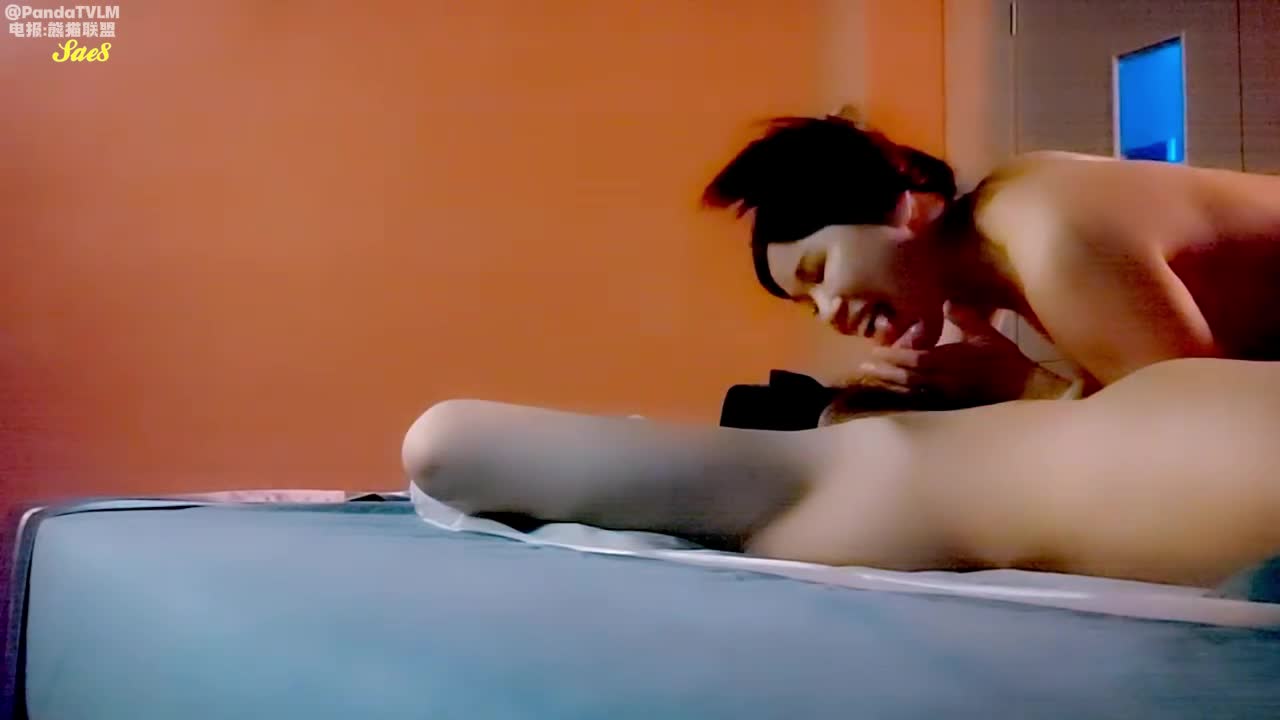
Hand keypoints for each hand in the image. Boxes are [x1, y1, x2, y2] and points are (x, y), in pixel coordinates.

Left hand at [846, 303, 1045, 403]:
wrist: (1024, 389)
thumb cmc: (1005, 360)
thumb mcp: (987, 334)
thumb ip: (965, 318)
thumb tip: (947, 302)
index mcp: (952, 361)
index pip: (915, 360)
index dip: (893, 357)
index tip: (874, 353)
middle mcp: (945, 381)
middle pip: (907, 379)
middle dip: (883, 373)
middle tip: (862, 369)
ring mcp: (946, 397)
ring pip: (911, 393)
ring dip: (889, 387)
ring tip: (870, 382)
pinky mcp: (950, 408)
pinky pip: (921, 405)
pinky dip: (904, 400)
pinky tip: (892, 398)